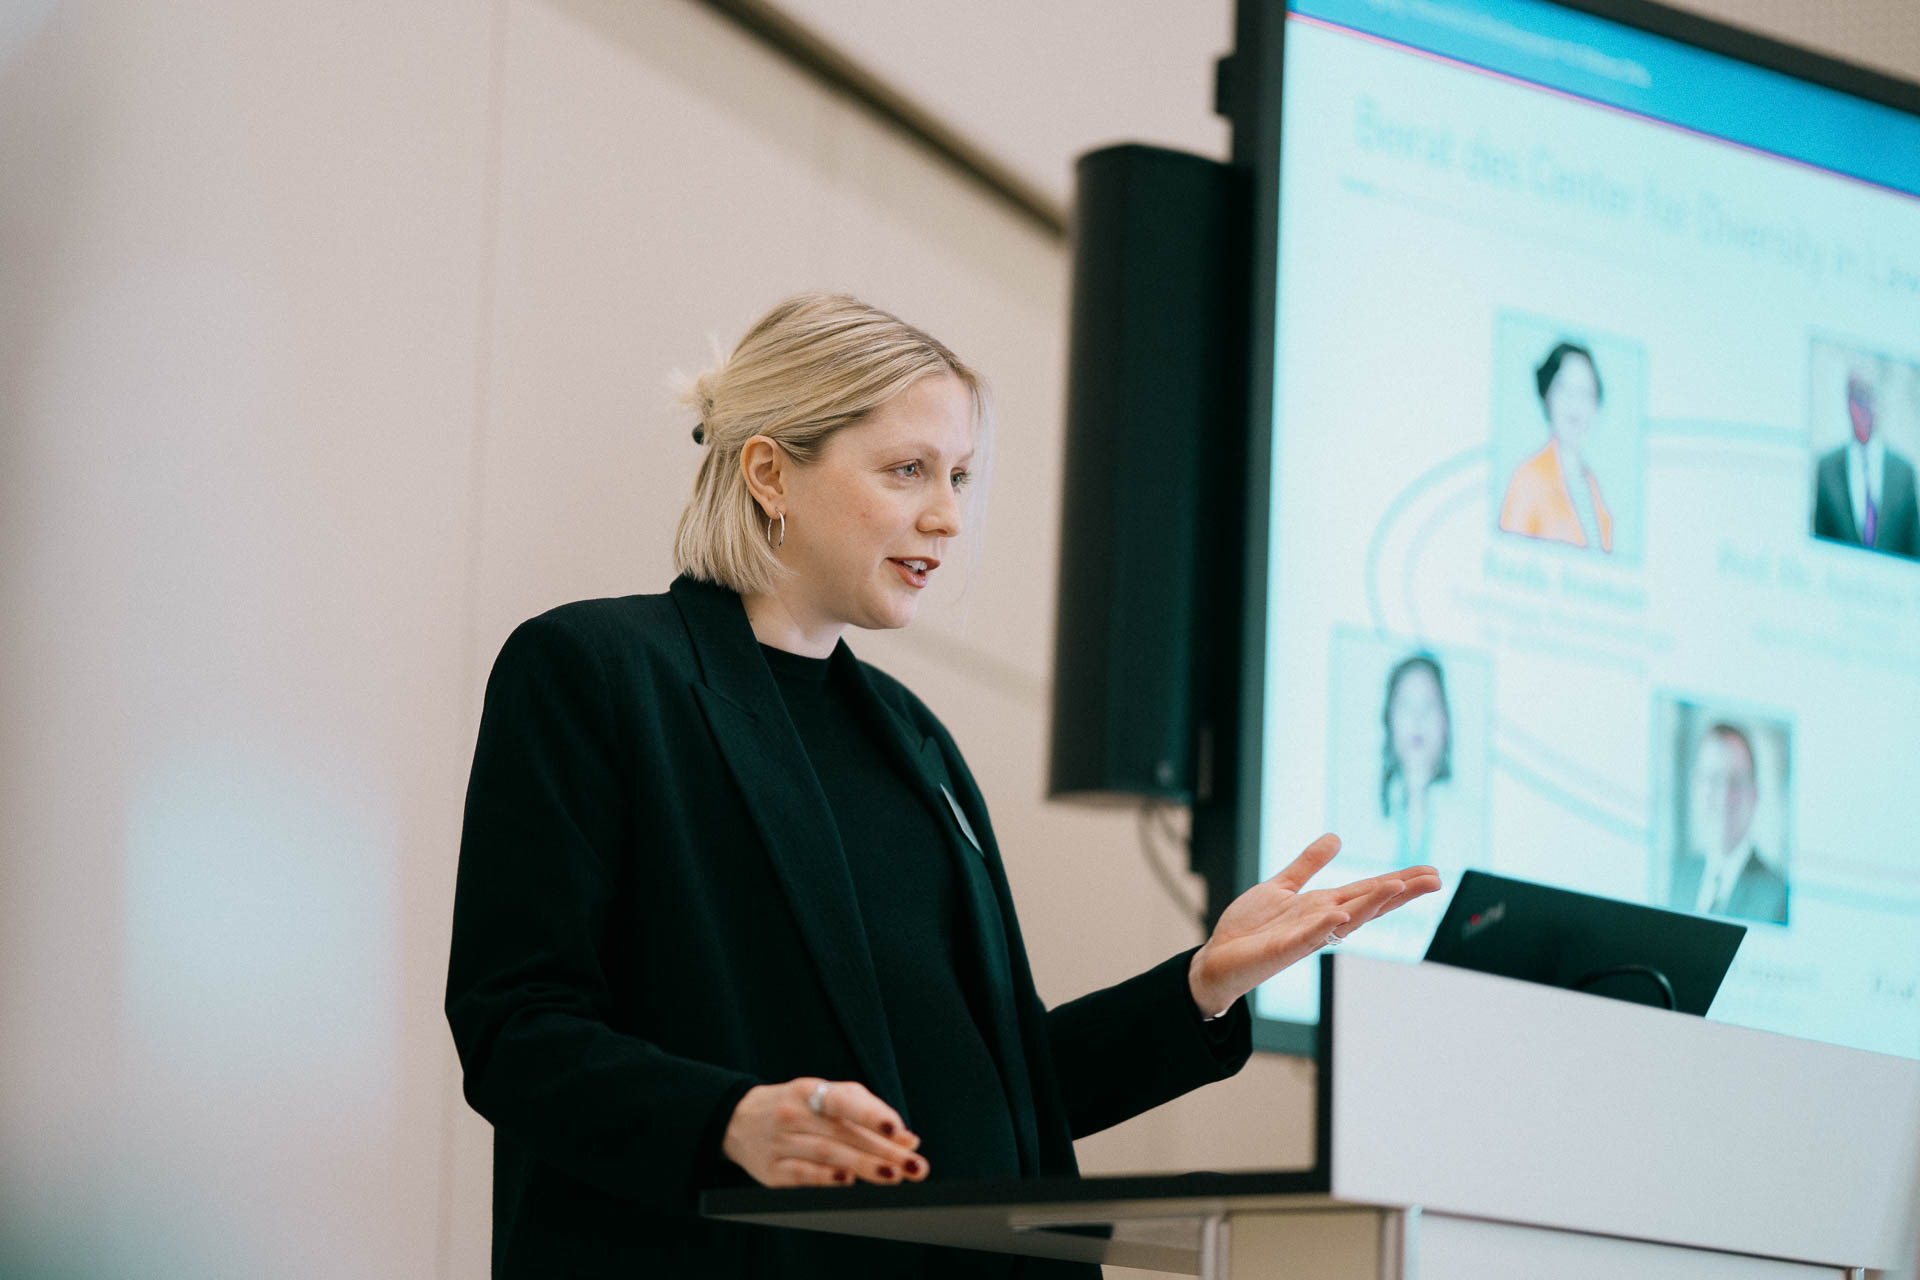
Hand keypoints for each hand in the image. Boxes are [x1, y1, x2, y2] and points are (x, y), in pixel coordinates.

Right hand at [721, 1077, 929, 1187]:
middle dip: (884, 1151)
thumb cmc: (795, 1108)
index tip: (898, 1131)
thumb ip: (867, 1115)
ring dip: (863, 1167)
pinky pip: (801, 1175)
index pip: (845, 1101)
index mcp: (810, 1091)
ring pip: (827, 1154)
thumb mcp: (825, 1100)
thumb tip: (908, 1140)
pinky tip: (849, 1183)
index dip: (872, 1114)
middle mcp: (794, 1114)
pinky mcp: (771, 1171)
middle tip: (915, 1166)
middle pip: (844, 1133)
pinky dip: (826, 1179)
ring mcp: (780, 1142)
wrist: (737, 1121)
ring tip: (893, 1175)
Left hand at [1187, 834, 1440, 1015]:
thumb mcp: (1282, 886)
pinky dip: (1322, 926)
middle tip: (1435, 880)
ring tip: (1398, 886)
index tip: (1432, 872)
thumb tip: (1336, 838)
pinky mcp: (1281, 950)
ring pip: (1344, 919)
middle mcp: (1321, 922)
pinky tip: (1339, 915)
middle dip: (1400, 892)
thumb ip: (1308, 864)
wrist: (1219, 958)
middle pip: (1367, 904)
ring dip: (1370, 904)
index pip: (1368, 891)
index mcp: (1323, 906)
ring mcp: (1304, 937)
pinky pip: (1306, 937)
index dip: (1399, 881)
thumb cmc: (1252, 929)